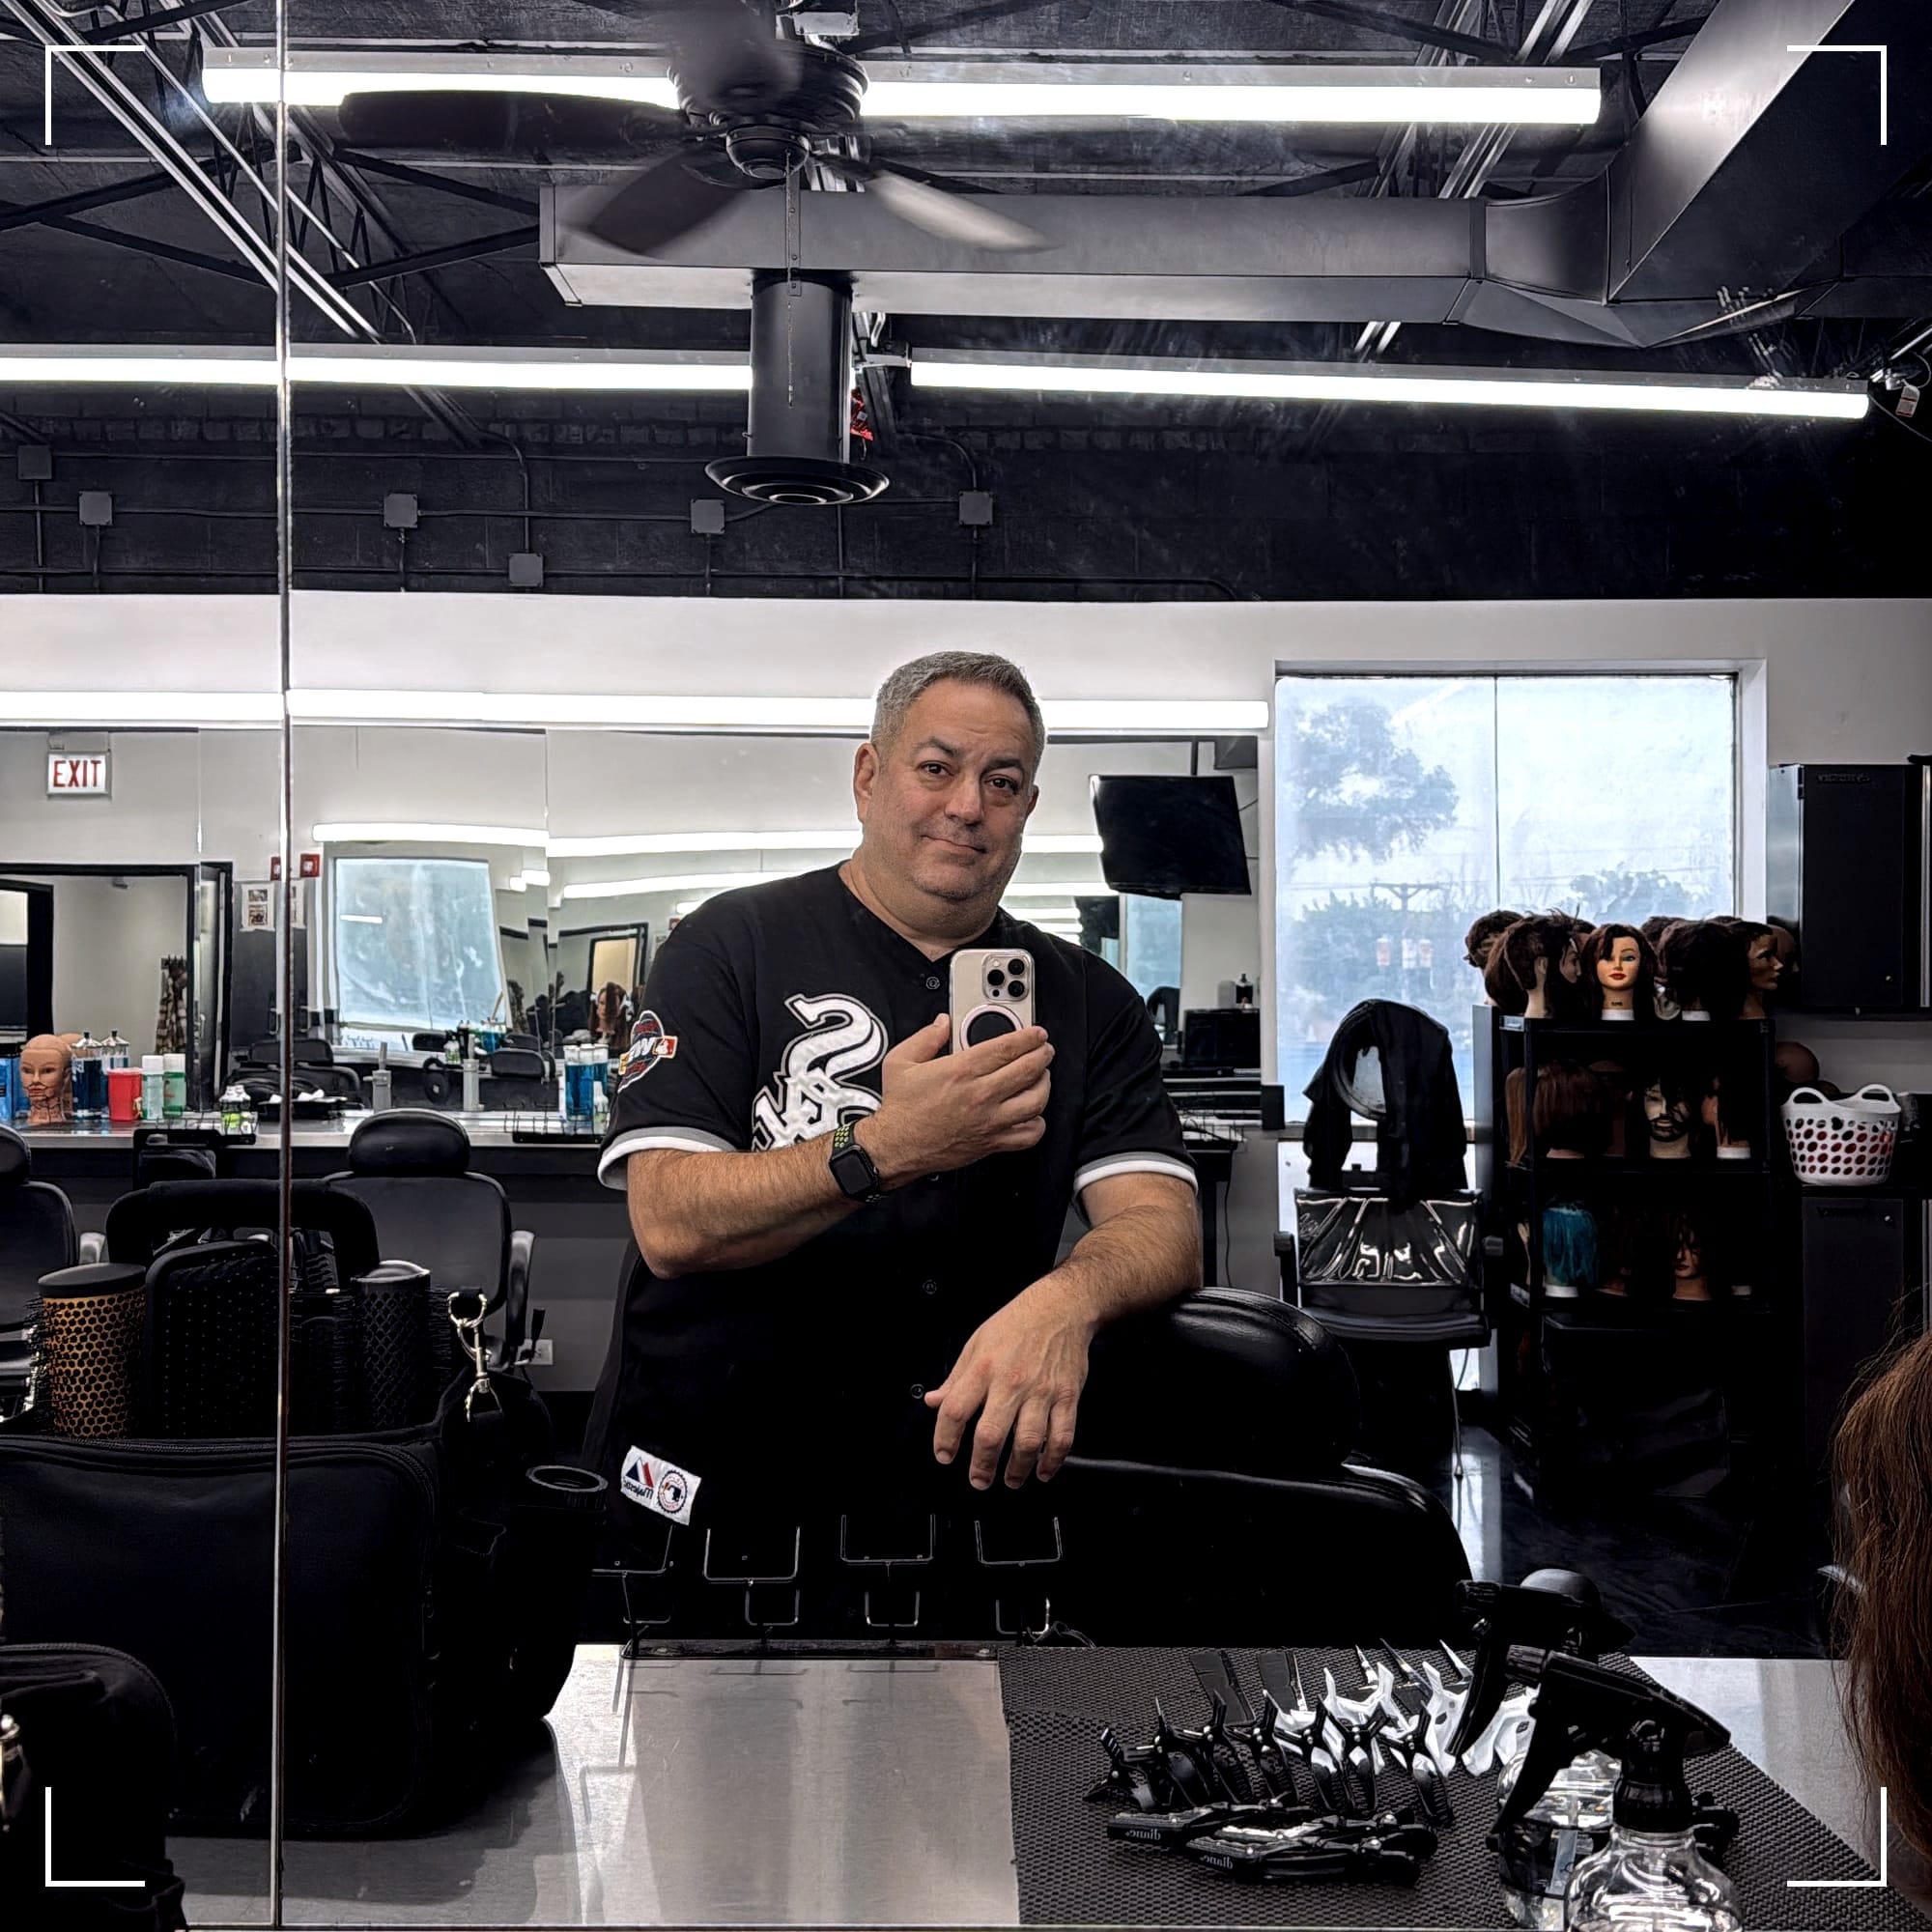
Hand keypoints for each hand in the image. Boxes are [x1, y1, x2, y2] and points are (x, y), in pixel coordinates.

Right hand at [857, 1014, 1051, 1185]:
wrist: (896, 1146)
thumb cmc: (901, 1109)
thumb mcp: (901, 1062)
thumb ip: (926, 1038)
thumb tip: (942, 1023)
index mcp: (961, 1071)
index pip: (1008, 1048)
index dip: (1029, 1037)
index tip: (1037, 1034)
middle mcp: (980, 1095)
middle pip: (1028, 1070)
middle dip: (1043, 1055)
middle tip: (1044, 1050)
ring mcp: (989, 1120)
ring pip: (1035, 1101)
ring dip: (1044, 1085)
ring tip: (1042, 1077)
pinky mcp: (992, 1142)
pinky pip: (1028, 1135)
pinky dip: (1037, 1123)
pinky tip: (1033, 1114)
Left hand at [925, 1282, 1093, 1487]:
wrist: (1060, 1308)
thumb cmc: (1017, 1324)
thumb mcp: (976, 1343)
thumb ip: (955, 1378)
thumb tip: (933, 1401)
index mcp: (984, 1368)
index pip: (955, 1410)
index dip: (945, 1439)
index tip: (944, 1455)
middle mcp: (1012, 1382)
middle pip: (990, 1434)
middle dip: (981, 1465)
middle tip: (978, 1480)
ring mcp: (1042, 1391)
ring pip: (1028, 1442)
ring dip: (1017, 1469)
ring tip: (1010, 1480)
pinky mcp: (1067, 1396)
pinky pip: (1062, 1436)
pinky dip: (1052, 1459)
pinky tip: (1043, 1469)